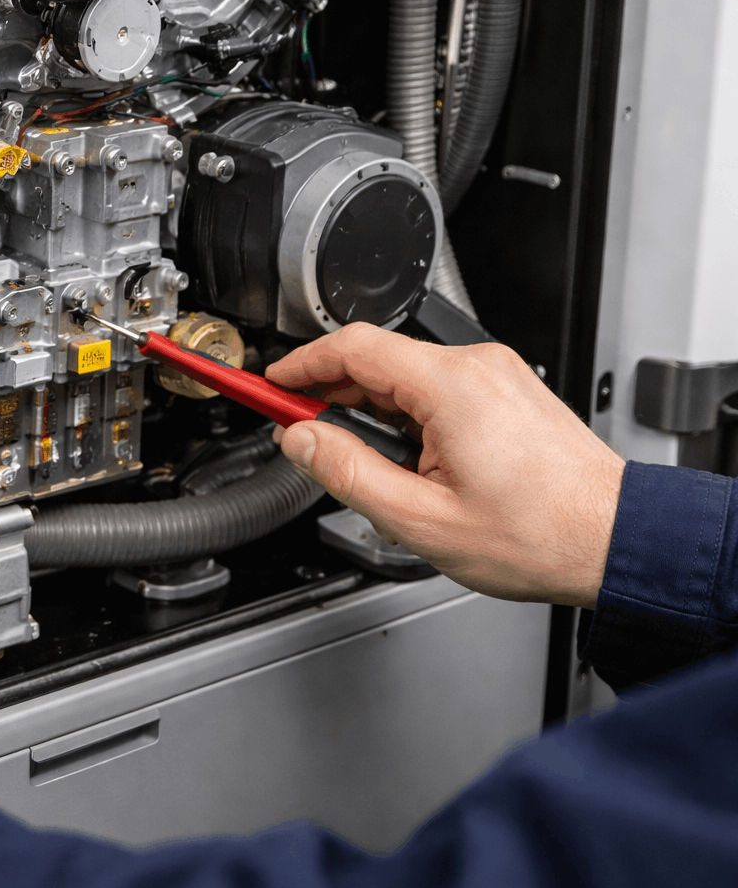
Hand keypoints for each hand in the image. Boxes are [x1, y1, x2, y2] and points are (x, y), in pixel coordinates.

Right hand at [265, 323, 624, 607]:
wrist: (616, 540)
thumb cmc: (542, 533)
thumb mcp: (419, 518)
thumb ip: (347, 473)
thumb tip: (301, 442)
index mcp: (451, 387)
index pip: (352, 348)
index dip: (300, 365)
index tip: (270, 385)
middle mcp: (477, 368)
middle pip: (377, 360)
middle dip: (328, 392)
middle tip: (297, 431)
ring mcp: (498, 377)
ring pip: (407, 378)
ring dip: (368, 409)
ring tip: (355, 460)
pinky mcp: (509, 394)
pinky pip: (438, 390)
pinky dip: (405, 415)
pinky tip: (400, 458)